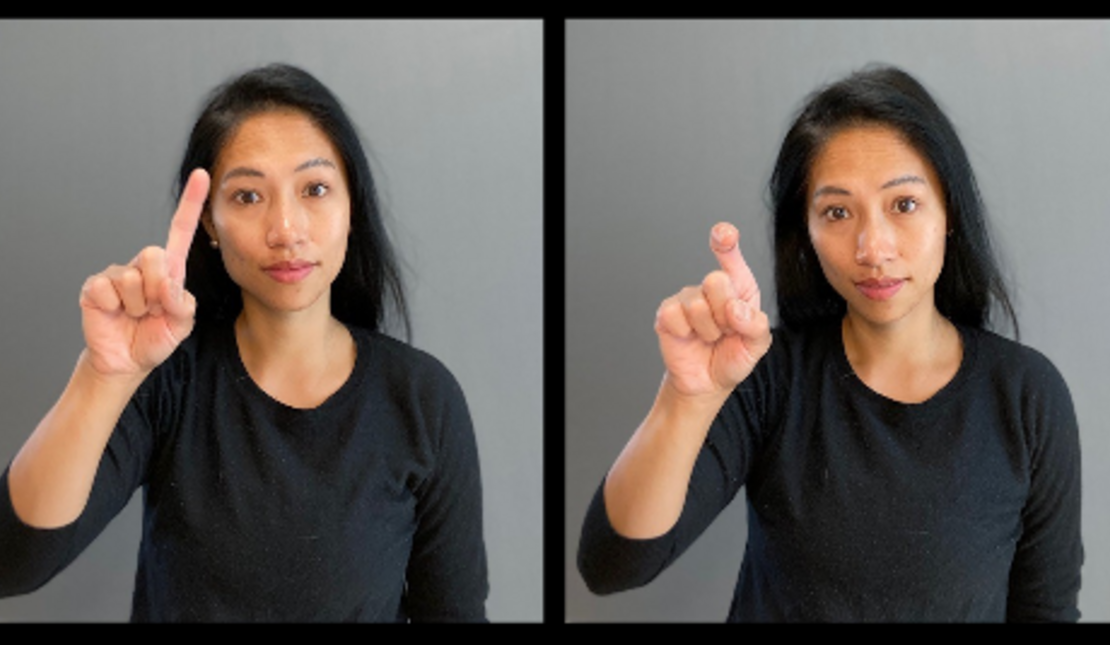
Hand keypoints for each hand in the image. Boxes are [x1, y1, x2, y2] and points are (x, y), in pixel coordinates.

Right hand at [78, 169, 209, 377]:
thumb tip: (168, 286)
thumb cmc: (155, 337)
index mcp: (169, 269)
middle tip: (153, 309)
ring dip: (139, 305)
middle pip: (155, 254)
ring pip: (133, 278)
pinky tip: (116, 314)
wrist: (127, 360)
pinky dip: (116, 308)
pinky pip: (108, 289)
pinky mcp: (95, 286)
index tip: (202, 175)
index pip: (180, 231)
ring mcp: (117, 274)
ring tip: (135, 315)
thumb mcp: (182, 324)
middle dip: (157, 287)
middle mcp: (143, 265)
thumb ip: (184, 305)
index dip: (191, 202)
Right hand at [654, 222, 771, 398]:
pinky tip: (689, 338)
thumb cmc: (733, 357)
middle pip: (716, 280)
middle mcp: (712, 288)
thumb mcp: (756, 345)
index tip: (723, 233)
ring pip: (696, 304)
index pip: (732, 259)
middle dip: (724, 312)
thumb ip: (755, 325)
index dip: (726, 243)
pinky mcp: (667, 313)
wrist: (707, 382)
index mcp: (739, 288)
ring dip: (707, 330)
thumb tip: (735, 309)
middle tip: (726, 330)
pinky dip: (685, 333)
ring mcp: (687, 299)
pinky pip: (674, 315)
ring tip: (709, 338)